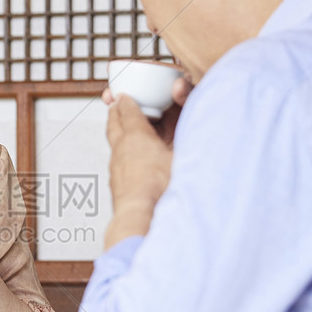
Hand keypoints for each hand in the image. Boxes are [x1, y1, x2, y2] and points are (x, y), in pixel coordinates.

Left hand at [102, 91, 174, 247]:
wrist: (139, 217)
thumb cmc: (160, 189)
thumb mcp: (181, 156)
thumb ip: (187, 137)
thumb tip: (198, 127)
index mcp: (136, 136)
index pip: (127, 109)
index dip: (128, 99)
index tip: (127, 94)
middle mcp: (121, 148)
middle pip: (113, 122)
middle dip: (116, 110)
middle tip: (117, 104)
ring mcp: (116, 166)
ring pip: (113, 141)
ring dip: (118, 131)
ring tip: (125, 129)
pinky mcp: (116, 182)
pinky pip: (116, 159)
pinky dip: (121, 152)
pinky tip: (131, 159)